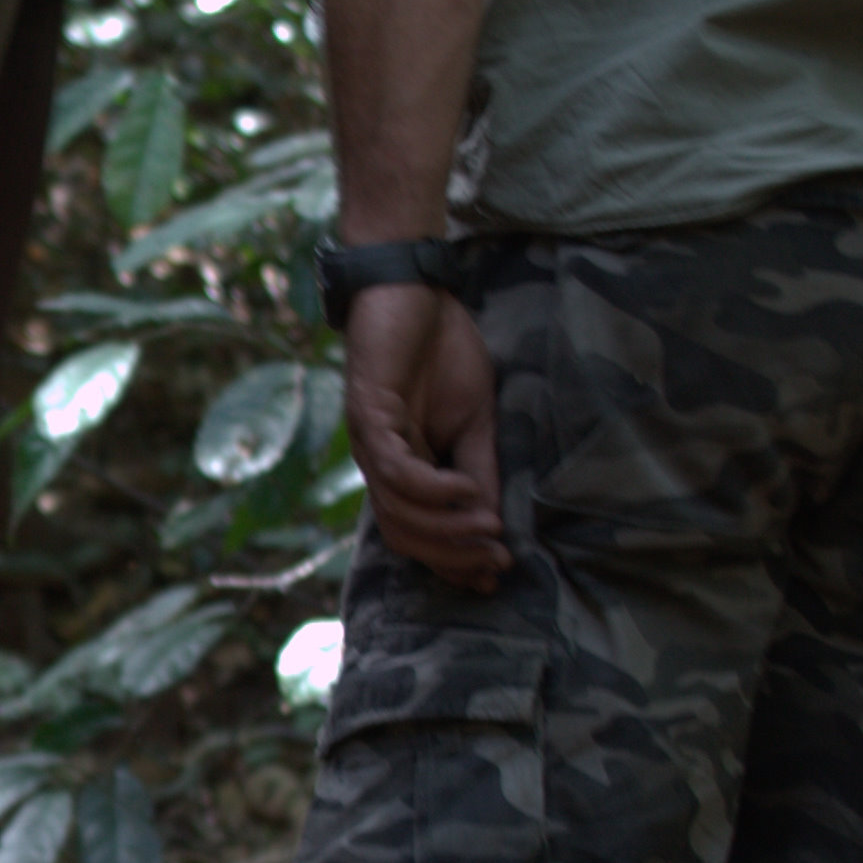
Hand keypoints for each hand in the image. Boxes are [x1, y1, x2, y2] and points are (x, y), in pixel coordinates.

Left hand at [341, 282, 506, 588]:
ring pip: (397, 512)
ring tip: (489, 529)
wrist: (413, 288)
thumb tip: (493, 520)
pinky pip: (396, 470)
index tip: (494, 573)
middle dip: (451, 556)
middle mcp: (379, 462)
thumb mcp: (476, 419)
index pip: (418, 532)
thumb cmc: (443, 348)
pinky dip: (431, 489)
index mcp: (402, 466)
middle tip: (495, 560)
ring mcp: (370, 441)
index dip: (453, 559)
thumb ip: (479, 467)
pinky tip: (465, 489)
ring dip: (446, 529)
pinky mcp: (368, 415)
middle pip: (403, 534)